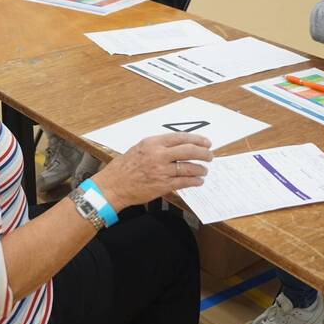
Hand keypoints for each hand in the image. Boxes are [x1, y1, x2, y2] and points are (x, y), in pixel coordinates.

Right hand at [91, 133, 212, 209]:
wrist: (113, 186)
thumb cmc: (124, 167)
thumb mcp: (139, 148)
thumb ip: (158, 146)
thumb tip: (178, 146)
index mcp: (153, 143)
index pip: (181, 138)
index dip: (197, 139)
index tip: (206, 142)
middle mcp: (158, 155)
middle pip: (189, 151)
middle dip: (204, 153)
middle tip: (210, 156)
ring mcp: (161, 171)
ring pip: (189, 167)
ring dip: (200, 169)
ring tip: (204, 170)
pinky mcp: (163, 185)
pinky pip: (184, 182)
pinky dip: (194, 181)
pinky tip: (198, 181)